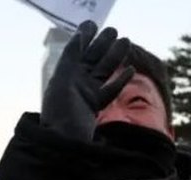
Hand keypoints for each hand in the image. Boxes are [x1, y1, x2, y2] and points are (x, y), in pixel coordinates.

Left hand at [41, 20, 133, 140]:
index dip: (83, 38)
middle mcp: (73, 84)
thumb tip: (79, 36)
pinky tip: (130, 70)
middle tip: (113, 31)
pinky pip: (109, 91)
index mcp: (63, 76)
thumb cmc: (60, 114)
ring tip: (126, 41)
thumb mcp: (62, 82)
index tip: (91, 24)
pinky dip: (120, 81)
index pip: (75, 52)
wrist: (64, 144)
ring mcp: (84, 96)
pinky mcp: (94, 108)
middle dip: (101, 44)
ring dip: (114, 57)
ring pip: (102, 72)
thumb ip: (70, 59)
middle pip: (91, 60)